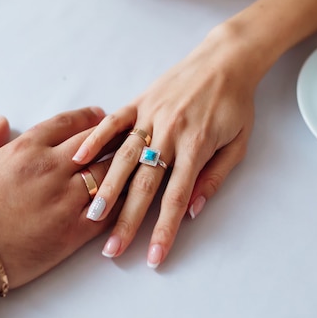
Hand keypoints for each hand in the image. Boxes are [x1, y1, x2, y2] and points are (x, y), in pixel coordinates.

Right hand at [0, 107, 119, 305]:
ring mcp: (66, 199)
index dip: (89, 118)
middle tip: (130, 136)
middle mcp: (51, 168)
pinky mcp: (73, 231)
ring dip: (124, 167)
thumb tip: (2, 121)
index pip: (69, 123)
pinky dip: (122, 202)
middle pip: (97, 143)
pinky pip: (109, 211)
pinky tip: (130, 198)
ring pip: (109, 173)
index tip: (102, 117)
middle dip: (116, 136)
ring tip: (136, 165)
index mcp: (26, 148)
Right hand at [72, 25, 255, 267]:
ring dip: (107, 188)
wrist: (226, 60)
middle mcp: (170, 133)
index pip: (177, 198)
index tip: (154, 258)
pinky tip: (78, 159)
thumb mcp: (238, 144)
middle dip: (128, 220)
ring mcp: (151, 116)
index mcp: (196, 146)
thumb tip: (192, 211)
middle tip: (112, 249)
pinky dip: (95, 139)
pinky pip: (113, 122)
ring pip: (123, 157)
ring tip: (92, 216)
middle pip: (145, 185)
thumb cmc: (235, 105)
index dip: (165, 231)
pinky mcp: (139, 101)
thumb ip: (214, 177)